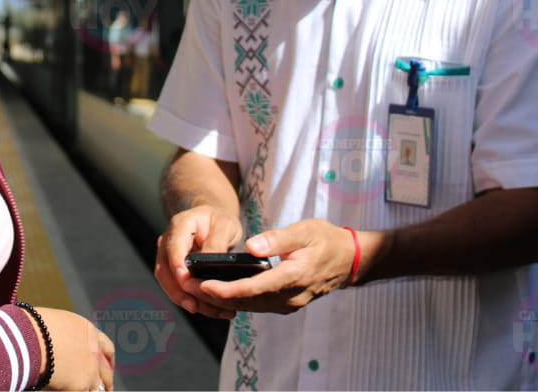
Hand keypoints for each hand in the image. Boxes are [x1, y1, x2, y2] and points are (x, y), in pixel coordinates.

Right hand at [35, 307, 114, 390]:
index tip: (108, 367)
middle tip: (105, 389)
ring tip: (85, 391)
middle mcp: (94, 350)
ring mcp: (90, 369)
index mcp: (88, 331)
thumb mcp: (55, 324)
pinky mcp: (80, 386)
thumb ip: (64, 336)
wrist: (27, 339)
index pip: (107, 347)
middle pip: (107, 371)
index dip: (108, 359)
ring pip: (99, 387)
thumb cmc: (31, 329)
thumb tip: (56, 345)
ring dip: (95, 391)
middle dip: (106, 382)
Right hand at [154, 205, 241, 318]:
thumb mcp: (225, 224)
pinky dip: (191, 300)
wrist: (213, 220)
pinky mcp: (174, 270)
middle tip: (194, 306)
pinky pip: (177, 288)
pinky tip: (210, 309)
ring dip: (185, 300)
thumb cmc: (218, 220)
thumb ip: (217, 242)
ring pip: (168, 282)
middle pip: (164, 269)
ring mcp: (168, 256)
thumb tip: (210, 262)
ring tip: (209, 311)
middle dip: (177, 290)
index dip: (176, 265)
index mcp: (180, 225)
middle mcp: (169, 241)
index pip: (173, 246)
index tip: (185, 280)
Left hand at [194, 219, 355, 314]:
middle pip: (247, 302)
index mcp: (293, 277)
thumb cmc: (326, 239)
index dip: (225, 289)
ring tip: (196, 289)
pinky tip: (220, 292)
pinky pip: (258, 306)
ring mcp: (289, 303)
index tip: (202, 285)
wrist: (350, 260)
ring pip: (251, 307)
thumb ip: (277, 239)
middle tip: (188, 286)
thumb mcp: (304, 230)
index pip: (253, 289)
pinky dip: (238, 300)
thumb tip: (251, 247)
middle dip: (215, 296)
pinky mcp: (287, 303)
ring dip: (223, 301)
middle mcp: (290, 296)